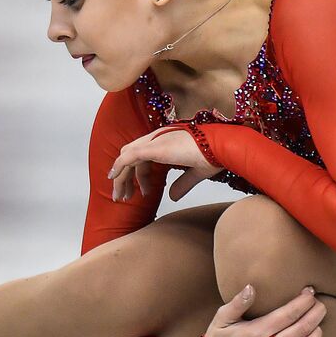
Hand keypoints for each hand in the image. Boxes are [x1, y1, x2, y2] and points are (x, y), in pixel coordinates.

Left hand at [106, 127, 222, 202]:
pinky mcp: (153, 148)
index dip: (141, 175)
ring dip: (121, 177)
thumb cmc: (214, 154)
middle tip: (125, 197)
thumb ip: (182, 184)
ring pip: (127, 158)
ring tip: (120, 197)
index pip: (144, 156)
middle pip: (132, 157)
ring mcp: (154, 141)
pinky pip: (129, 157)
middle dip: (126, 178)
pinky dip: (119, 167)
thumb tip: (172, 197)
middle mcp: (158, 139)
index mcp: (167, 142)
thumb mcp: (196, 172)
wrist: (221, 146)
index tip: (144, 192)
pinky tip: (114, 178)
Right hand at [204, 285, 326, 336]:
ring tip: (317, 324)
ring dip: (316, 335)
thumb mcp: (222, 317)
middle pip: (301, 329)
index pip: (288, 314)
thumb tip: (251, 287)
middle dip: (315, 313)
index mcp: (257, 332)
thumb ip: (238, 302)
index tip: (310, 292)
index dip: (303, 302)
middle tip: (320, 304)